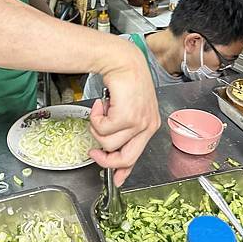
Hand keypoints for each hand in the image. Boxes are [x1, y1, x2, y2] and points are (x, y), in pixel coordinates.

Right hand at [88, 49, 160, 185]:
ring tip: (101, 110)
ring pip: (107, 143)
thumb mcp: (126, 108)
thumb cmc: (124, 81)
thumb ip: (120, 130)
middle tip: (93, 152)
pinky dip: (95, 116)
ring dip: (97, 127)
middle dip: (104, 159)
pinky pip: (102, 129)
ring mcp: (139, 122)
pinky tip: (101, 103)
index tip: (117, 180)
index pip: (137, 156)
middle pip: (125, 158)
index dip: (124, 171)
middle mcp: (148, 126)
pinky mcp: (128, 117)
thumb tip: (106, 150)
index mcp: (149, 126)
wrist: (122, 61)